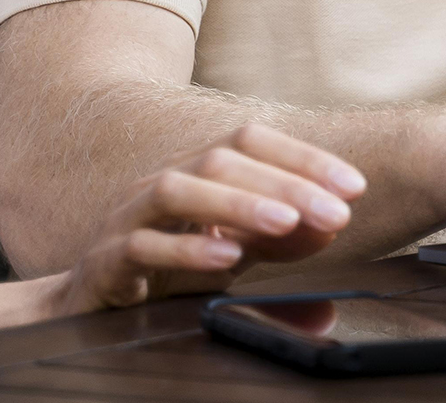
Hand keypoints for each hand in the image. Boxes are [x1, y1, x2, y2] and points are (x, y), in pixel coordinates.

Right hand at [43, 123, 364, 315]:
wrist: (91, 303)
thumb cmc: (167, 270)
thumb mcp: (235, 254)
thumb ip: (281, 248)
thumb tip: (330, 245)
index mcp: (195, 172)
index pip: (251, 141)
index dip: (304, 157)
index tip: (354, 186)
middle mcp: (162, 184)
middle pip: (221, 160)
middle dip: (286, 184)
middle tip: (336, 213)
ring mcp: (127, 218)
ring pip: (177, 190)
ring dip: (237, 203)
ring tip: (286, 223)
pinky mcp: (104, 261)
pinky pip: (140, 247)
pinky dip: (185, 250)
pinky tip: (225, 258)